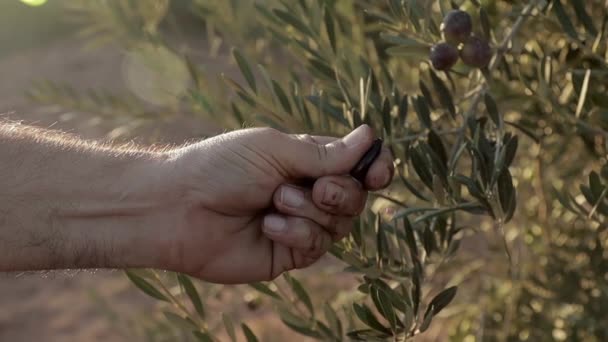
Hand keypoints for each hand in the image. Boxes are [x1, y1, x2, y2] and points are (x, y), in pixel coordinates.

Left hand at [159, 125, 392, 282]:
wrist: (179, 208)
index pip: (357, 165)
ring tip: (274, 202)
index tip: (379, 172)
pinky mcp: (287, 253)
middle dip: (340, 193)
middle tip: (313, 187)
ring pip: (339, 224)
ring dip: (310, 211)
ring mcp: (299, 224)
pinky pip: (316, 246)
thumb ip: (324, 153)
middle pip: (355, 196)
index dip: (375, 168)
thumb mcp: (275, 149)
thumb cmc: (221, 167)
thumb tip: (369, 138)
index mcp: (306, 160)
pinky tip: (267, 225)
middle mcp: (307, 192)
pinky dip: (296, 233)